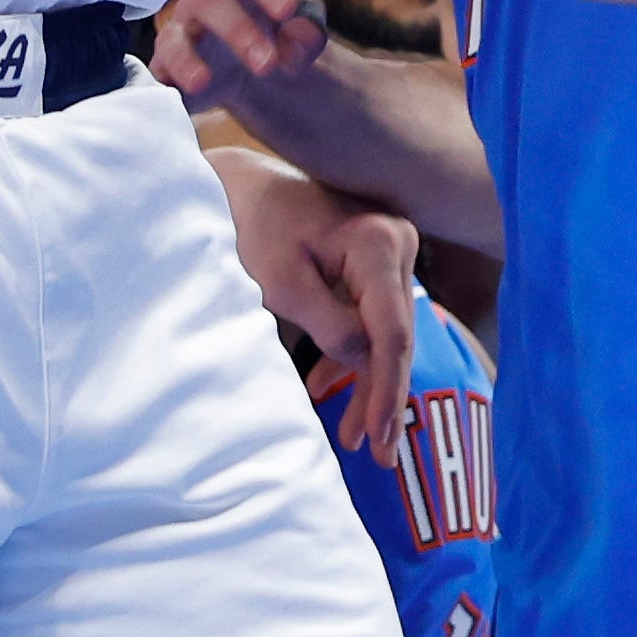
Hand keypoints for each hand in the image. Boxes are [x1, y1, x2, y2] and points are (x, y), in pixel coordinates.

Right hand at [154, 0, 332, 95]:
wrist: (250, 69)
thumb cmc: (274, 35)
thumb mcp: (303, 31)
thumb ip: (308, 33)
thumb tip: (295, 50)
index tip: (288, 9)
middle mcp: (203, 1)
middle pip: (211, 3)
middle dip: (238, 31)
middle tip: (267, 65)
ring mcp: (179, 34)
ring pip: (173, 39)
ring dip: (186, 59)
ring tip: (202, 81)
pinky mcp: (166, 69)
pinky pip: (158, 75)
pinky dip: (165, 85)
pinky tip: (179, 98)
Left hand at [212, 133, 427, 457]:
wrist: (240, 181)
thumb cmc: (253, 225)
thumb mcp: (281, 282)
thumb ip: (329, 325)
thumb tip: (363, 362)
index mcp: (376, 243)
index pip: (392, 331)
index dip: (387, 389)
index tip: (379, 435)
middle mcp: (396, 242)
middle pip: (395, 335)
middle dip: (383, 396)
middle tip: (379, 455)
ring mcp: (388, 250)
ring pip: (385, 331)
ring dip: (367, 382)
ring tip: (355, 438)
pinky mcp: (372, 260)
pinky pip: (370, 316)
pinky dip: (351, 354)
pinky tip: (323, 387)